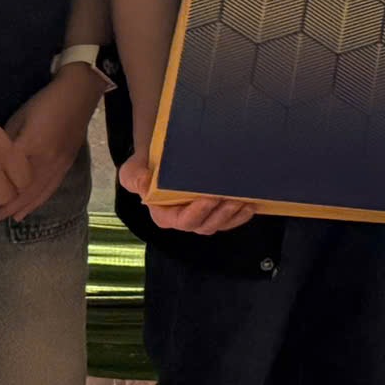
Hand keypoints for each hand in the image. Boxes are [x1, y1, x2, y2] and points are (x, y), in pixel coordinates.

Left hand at [0, 65, 101, 225]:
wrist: (79, 93)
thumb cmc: (45, 101)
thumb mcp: (20, 117)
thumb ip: (8, 143)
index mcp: (32, 147)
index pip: (9, 179)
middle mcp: (47, 161)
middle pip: (23, 193)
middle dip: (3, 210)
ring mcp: (59, 164)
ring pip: (37, 194)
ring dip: (18, 210)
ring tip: (1, 221)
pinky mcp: (67, 164)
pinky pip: (50, 189)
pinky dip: (36, 202)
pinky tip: (25, 212)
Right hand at [118, 150, 257, 235]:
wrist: (163, 159)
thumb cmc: (146, 168)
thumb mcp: (133, 171)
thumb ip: (135, 177)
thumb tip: (144, 182)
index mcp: (165, 216)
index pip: (183, 221)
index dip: (198, 213)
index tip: (210, 199)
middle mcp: (185, 220)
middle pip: (206, 225)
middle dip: (222, 215)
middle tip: (234, 199)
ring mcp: (203, 216)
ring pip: (221, 223)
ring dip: (235, 215)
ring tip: (247, 202)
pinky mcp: (216, 210)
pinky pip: (230, 219)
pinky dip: (241, 214)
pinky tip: (252, 204)